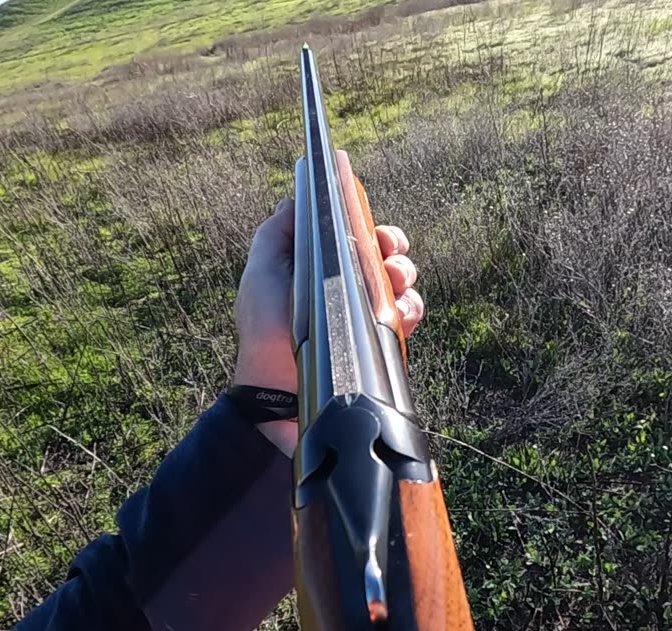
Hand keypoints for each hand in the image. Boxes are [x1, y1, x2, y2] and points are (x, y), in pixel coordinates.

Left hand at [233, 199, 424, 452]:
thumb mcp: (262, 271)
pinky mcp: (378, 343)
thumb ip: (277, 232)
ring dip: (404, 273)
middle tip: (388, 250)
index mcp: (318, 267)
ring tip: (395, 278)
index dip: (365, 222)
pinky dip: (409, 308)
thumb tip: (297, 198)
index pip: (351, 235)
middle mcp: (344, 288)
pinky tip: (399, 311)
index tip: (370, 221)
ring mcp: (363, 316)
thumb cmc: (264, 329)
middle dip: (391, 244)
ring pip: (401, 282)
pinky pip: (408, 315)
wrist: (278, 391)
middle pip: (382, 254)